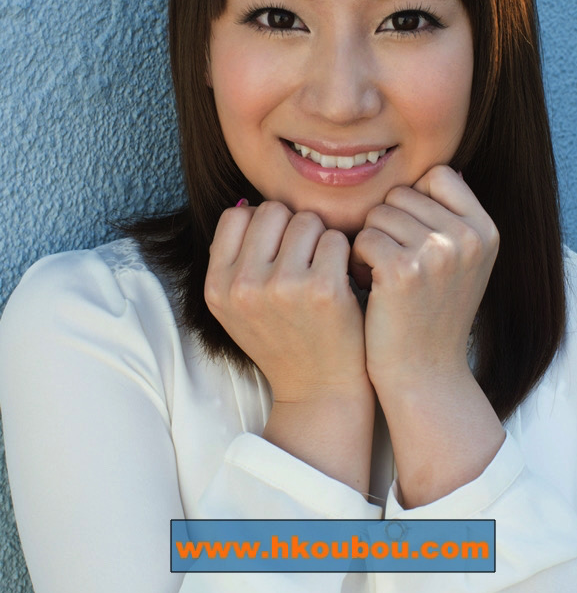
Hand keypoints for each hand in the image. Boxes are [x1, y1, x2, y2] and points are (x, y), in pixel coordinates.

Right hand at [205, 201, 368, 403]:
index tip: (278, 251)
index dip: (263, 226)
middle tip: (304, 261)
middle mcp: (244, 285)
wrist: (320, 389)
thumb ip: (234, 258)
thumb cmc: (284, 339)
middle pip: (273, 211)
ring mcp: (283, 287)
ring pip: (307, 220)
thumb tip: (247, 202)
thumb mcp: (238, 306)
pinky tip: (341, 279)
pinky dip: (344, 254)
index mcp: (217, 286)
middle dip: (293, 228)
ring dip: (320, 239)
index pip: (236, 216)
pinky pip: (336, 238)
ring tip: (321, 270)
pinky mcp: (323, 289)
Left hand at [349, 165, 498, 394]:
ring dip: (370, 241)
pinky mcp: (404, 270)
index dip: (414, 201)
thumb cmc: (432, 314)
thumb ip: (456, 217)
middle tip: (392, 261)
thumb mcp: (463, 262)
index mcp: (485, 230)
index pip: (439, 175)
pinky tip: (369, 285)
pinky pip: (364, 237)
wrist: (424, 374)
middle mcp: (468, 237)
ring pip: (379, 214)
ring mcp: (438, 252)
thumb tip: (450, 170)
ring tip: (381, 275)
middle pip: (402, 193)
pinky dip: (357, 260)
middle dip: (388, 224)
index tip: (411, 236)